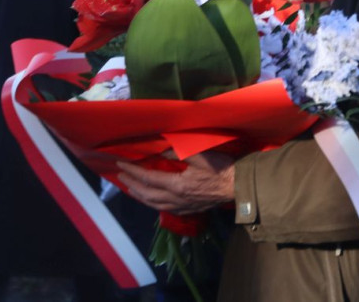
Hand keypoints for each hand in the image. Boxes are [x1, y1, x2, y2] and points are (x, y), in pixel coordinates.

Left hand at [116, 151, 235, 214]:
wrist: (238, 187)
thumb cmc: (221, 169)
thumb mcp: (200, 155)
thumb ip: (178, 151)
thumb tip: (161, 148)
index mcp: (177, 185)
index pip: (149, 178)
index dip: (133, 171)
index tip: (121, 165)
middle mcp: (176, 199)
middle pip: (147, 194)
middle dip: (131, 185)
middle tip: (120, 176)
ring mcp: (182, 206)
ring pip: (154, 204)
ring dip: (139, 196)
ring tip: (130, 189)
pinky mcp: (188, 209)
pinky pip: (164, 209)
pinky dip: (152, 203)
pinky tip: (150, 199)